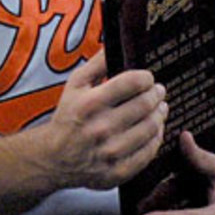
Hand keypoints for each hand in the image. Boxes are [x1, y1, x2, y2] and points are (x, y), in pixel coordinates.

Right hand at [32, 50, 166, 190]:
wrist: (55, 158)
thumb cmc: (68, 117)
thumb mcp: (75, 85)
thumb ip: (96, 64)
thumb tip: (115, 43)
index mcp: (90, 104)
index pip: (132, 83)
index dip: (146, 78)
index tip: (147, 78)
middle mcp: (101, 128)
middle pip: (145, 104)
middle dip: (156, 94)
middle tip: (158, 91)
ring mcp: (110, 152)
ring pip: (151, 128)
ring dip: (159, 114)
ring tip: (159, 108)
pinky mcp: (118, 171)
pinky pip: (149, 152)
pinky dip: (156, 137)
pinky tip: (154, 129)